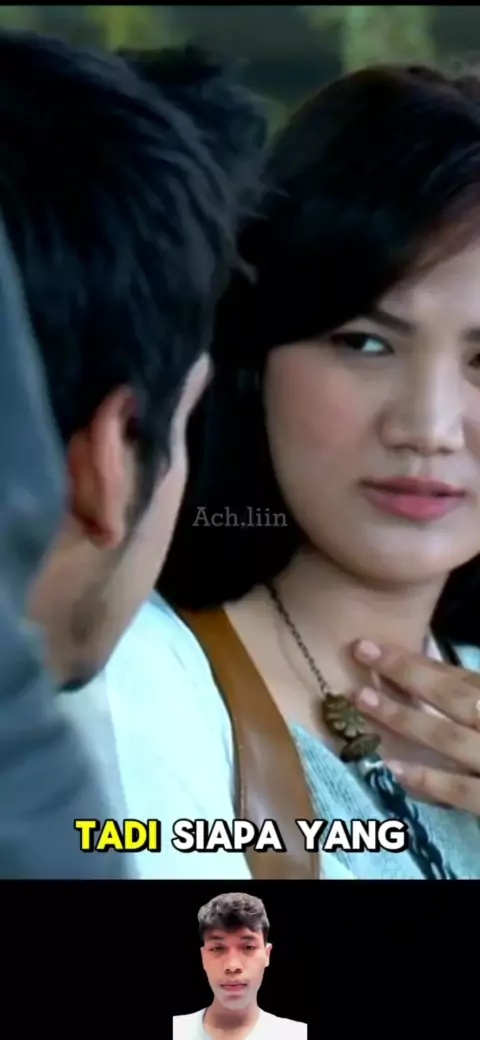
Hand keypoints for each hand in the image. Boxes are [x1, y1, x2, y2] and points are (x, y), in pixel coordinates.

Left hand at [350, 639, 479, 813]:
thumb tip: (440, 675)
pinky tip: (394, 768)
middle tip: (362, 653)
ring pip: (452, 739)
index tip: (378, 647)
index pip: (462, 678)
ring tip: (364, 700)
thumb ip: (475, 690)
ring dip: (406, 719)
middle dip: (408, 674)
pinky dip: (430, 780)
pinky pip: (465, 791)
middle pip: (455, 696)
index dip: (419, 661)